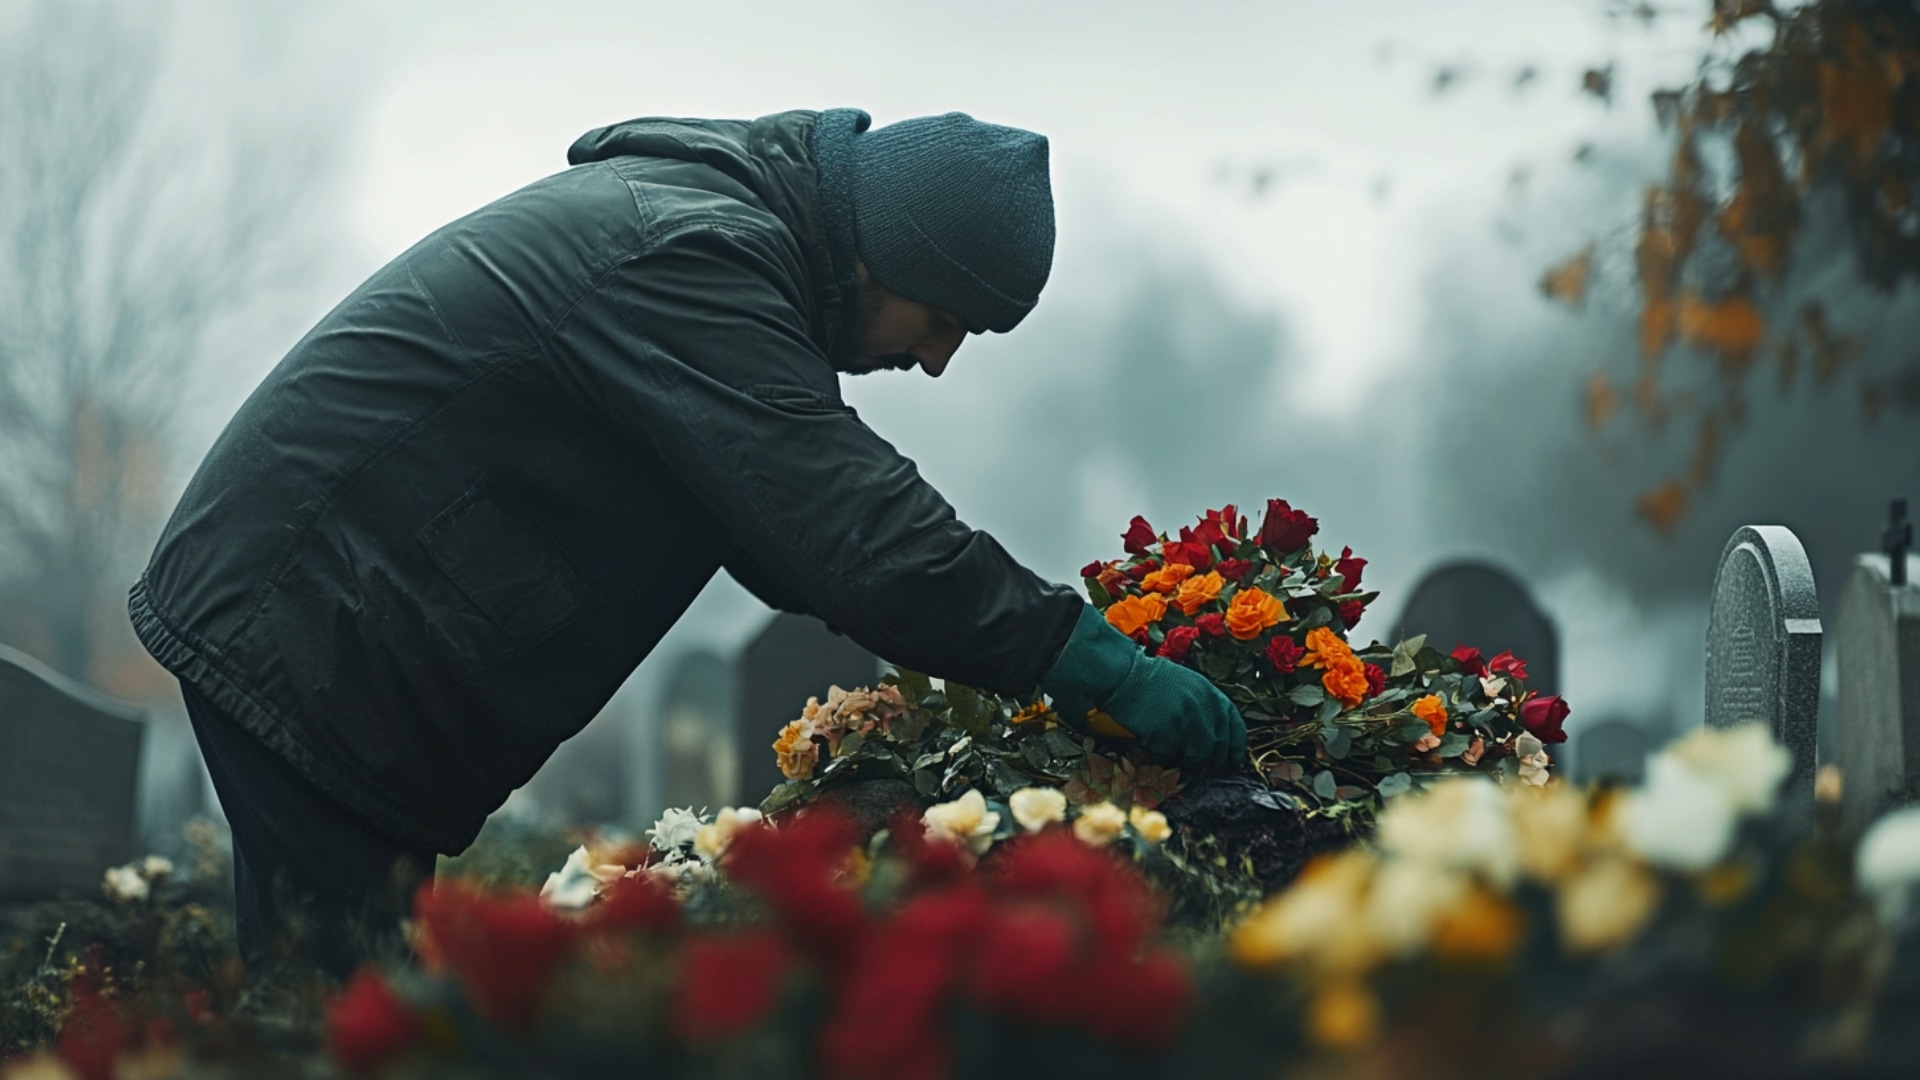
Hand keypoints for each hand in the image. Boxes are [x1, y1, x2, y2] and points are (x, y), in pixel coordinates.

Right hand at [1040, 605, 1248, 772]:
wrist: (1123, 676)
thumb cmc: (1152, 680)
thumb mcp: (1188, 683)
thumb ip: (1205, 704)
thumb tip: (1216, 733)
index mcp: (1209, 693)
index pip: (1233, 724)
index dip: (1235, 745)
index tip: (1233, 757)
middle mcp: (1200, 708)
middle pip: (1216, 745)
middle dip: (1211, 758)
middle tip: (1203, 764)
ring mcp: (1183, 722)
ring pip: (1195, 754)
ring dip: (1187, 758)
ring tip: (1176, 753)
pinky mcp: (1164, 734)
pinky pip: (1171, 755)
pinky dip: (1165, 755)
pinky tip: (1157, 746)